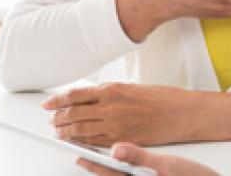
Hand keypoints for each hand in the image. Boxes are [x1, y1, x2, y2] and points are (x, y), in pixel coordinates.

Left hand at [42, 83, 230, 146]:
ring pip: (80, 129)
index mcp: (112, 89)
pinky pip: (94, 142)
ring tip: (58, 132)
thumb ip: (109, 93)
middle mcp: (110, 107)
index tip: (49, 104)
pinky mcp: (122, 139)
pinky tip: (75, 142)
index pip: (75, 95)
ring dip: (66, 131)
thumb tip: (91, 97)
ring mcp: (115, 125)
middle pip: (74, 113)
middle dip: (59, 118)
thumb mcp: (131, 87)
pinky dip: (81, 142)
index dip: (58, 100)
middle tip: (51, 120)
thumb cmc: (161, 98)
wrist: (180, 113)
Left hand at [75, 142, 218, 175]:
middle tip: (82, 157)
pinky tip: (126, 165)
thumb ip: (139, 156)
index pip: (109, 173)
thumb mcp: (166, 165)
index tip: (79, 155)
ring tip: (100, 160)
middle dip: (98, 168)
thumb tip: (117, 148)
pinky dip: (125, 171)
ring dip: (110, 170)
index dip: (92, 163)